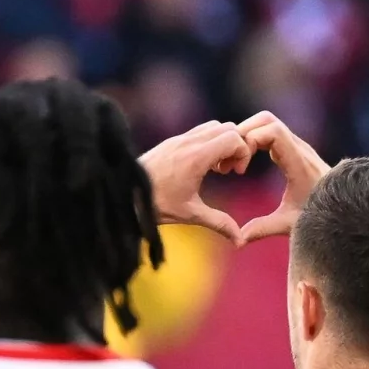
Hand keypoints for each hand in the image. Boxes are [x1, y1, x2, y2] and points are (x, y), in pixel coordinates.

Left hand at [138, 121, 251, 243]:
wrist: (125, 193)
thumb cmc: (156, 204)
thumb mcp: (191, 214)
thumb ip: (219, 223)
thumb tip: (240, 242)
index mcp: (196, 157)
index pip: (234, 138)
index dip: (243, 153)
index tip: (236, 173)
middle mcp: (189, 142)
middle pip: (228, 128)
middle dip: (236, 147)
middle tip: (228, 171)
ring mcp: (179, 138)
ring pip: (214, 127)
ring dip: (222, 143)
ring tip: (216, 169)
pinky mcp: (172, 141)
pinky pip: (200, 131)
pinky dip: (209, 143)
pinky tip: (202, 166)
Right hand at [235, 111, 330, 245]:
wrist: (345, 209)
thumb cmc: (319, 217)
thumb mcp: (290, 224)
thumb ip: (263, 229)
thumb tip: (239, 240)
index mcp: (299, 163)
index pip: (272, 131)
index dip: (249, 141)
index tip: (240, 169)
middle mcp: (300, 149)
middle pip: (266, 120)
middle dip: (243, 134)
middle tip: (230, 161)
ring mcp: (298, 146)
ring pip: (268, 123)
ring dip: (248, 135)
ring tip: (235, 162)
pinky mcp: (295, 149)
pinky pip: (271, 132)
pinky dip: (255, 139)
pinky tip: (245, 163)